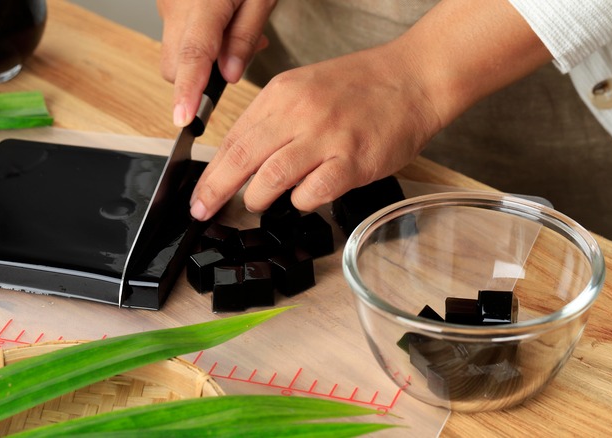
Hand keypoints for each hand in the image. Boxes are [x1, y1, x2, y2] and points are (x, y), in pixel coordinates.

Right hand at [158, 0, 275, 126]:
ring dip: (202, 59)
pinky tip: (224, 24)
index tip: (184, 119)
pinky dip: (200, 41)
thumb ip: (244, 37)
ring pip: (175, 53)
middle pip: (176, 66)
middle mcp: (176, 6)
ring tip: (236, 34)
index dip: (188, 92)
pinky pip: (178, 34)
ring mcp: (167, 4)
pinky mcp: (167, 3)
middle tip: (241, 56)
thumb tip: (229, 76)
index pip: (192, 56)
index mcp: (203, 4)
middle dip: (201, 78)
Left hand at [183, 0, 549, 220]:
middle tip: (203, 211)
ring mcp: (326, 137)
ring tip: (258, 203)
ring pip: (271, 179)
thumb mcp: (306, 87)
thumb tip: (245, 158)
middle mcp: (298, 113)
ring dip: (257, 198)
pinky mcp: (352, 162)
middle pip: (241, 159)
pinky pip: (311, 194)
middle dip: (215, 191)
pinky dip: (301, 202)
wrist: (412, 79)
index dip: (211, 171)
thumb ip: (275, 119)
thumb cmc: (362, 87)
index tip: (199, 192)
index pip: (233, 137)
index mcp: (282, 93)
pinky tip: (304, 198)